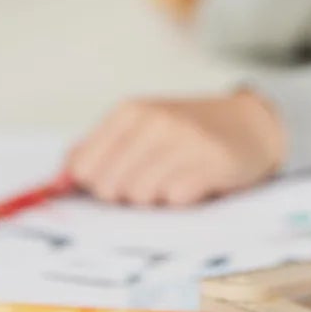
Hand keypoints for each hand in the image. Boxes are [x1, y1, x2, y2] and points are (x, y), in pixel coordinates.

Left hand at [66, 90, 286, 206]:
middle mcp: (156, 121)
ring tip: (176, 178)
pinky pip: (176, 200)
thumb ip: (98, 149)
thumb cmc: (189, 132)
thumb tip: (59, 179)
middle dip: (128, 193)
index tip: (117, 178)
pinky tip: (196, 183)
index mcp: (131, 111)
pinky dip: (183, 200)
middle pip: (110, 187)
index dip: (96, 183)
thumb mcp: (141, 126)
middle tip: (154, 177)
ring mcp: (186, 140)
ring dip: (157, 198)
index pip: (82, 168)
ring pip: (142, 196)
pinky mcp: (213, 162)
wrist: (251, 125)